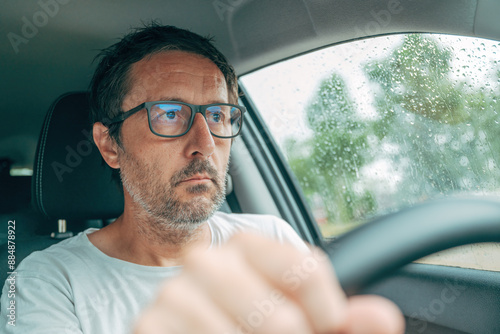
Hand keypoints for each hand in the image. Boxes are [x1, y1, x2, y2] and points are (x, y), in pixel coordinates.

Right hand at [134, 233, 404, 333]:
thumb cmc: (252, 330)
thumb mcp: (302, 324)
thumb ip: (341, 322)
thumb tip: (382, 318)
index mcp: (247, 246)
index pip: (307, 272)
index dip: (329, 316)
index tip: (324, 326)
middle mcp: (207, 259)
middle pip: (281, 323)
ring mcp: (174, 294)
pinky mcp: (148, 326)